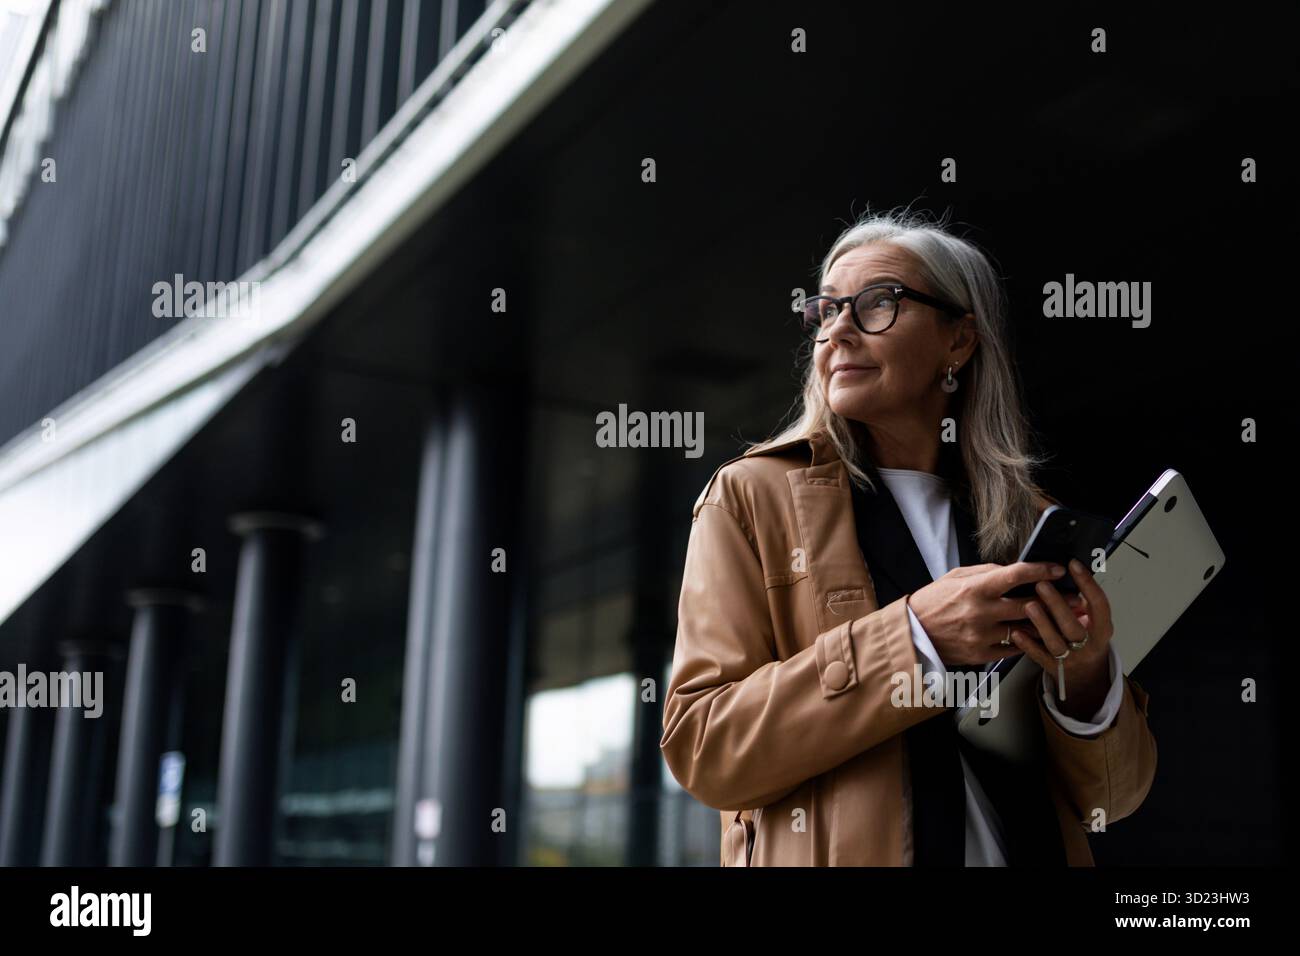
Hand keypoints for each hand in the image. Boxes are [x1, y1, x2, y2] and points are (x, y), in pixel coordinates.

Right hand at [907, 561, 1081, 666]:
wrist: (913, 633)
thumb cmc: (933, 601)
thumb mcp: (956, 577)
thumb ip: (986, 572)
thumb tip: (1014, 570)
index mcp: (975, 588)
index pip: (1016, 575)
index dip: (1041, 570)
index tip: (1057, 570)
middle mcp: (981, 612)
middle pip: (1030, 605)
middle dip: (1057, 601)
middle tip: (1076, 598)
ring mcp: (982, 635)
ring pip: (1026, 630)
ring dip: (1047, 625)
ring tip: (1063, 619)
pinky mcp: (981, 654)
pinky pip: (1013, 648)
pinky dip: (1026, 641)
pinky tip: (1036, 636)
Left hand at [1008, 558, 1112, 720]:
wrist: (1085, 673)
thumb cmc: (1085, 637)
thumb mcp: (1093, 620)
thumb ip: (1082, 601)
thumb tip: (1064, 571)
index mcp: (1102, 629)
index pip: (1099, 604)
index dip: (1087, 583)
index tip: (1073, 564)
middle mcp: (1089, 645)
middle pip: (1074, 626)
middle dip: (1057, 604)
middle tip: (1042, 584)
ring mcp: (1071, 658)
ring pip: (1056, 643)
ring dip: (1042, 623)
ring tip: (1029, 605)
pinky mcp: (1053, 667)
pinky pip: (1038, 656)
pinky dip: (1027, 644)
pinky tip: (1017, 631)